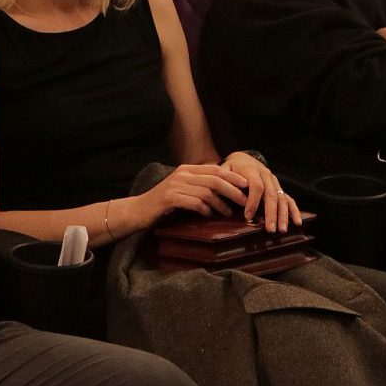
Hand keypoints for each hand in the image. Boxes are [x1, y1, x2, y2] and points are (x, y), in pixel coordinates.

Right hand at [136, 164, 250, 226]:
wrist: (138, 210)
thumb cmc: (163, 203)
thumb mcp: (182, 189)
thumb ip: (199, 186)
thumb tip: (224, 191)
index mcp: (187, 169)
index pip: (215, 169)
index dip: (233, 177)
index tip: (246, 185)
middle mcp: (182, 174)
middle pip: (214, 179)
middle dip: (232, 190)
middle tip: (244, 201)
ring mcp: (175, 185)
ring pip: (207, 192)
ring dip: (221, 204)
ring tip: (228, 213)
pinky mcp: (170, 198)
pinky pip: (194, 202)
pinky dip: (205, 209)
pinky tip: (208, 215)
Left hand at [221, 152, 302, 233]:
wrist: (243, 159)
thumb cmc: (231, 169)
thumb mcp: (224, 171)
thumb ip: (225, 181)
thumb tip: (227, 193)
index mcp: (252, 170)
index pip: (256, 186)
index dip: (253, 202)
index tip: (248, 216)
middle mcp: (266, 175)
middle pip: (271, 194)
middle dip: (271, 213)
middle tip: (270, 229)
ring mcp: (274, 182)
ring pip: (282, 198)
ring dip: (283, 215)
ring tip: (282, 230)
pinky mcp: (279, 188)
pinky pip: (289, 199)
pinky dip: (294, 211)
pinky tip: (297, 222)